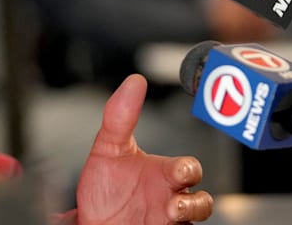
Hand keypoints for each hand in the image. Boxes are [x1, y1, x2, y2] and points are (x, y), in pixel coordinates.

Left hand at [75, 74, 213, 223]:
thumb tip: (134, 82)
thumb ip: (120, 116)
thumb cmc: (106, 186)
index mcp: (164, 175)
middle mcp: (171, 199)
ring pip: (194, 222)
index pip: (189, 169)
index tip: (179, 170)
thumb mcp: (109, 149)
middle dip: (194, 203)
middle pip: (201, 203)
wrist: (89, 221)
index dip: (188, 169)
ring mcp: (169, 222)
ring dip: (188, 219)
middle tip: (174, 204)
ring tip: (170, 215)